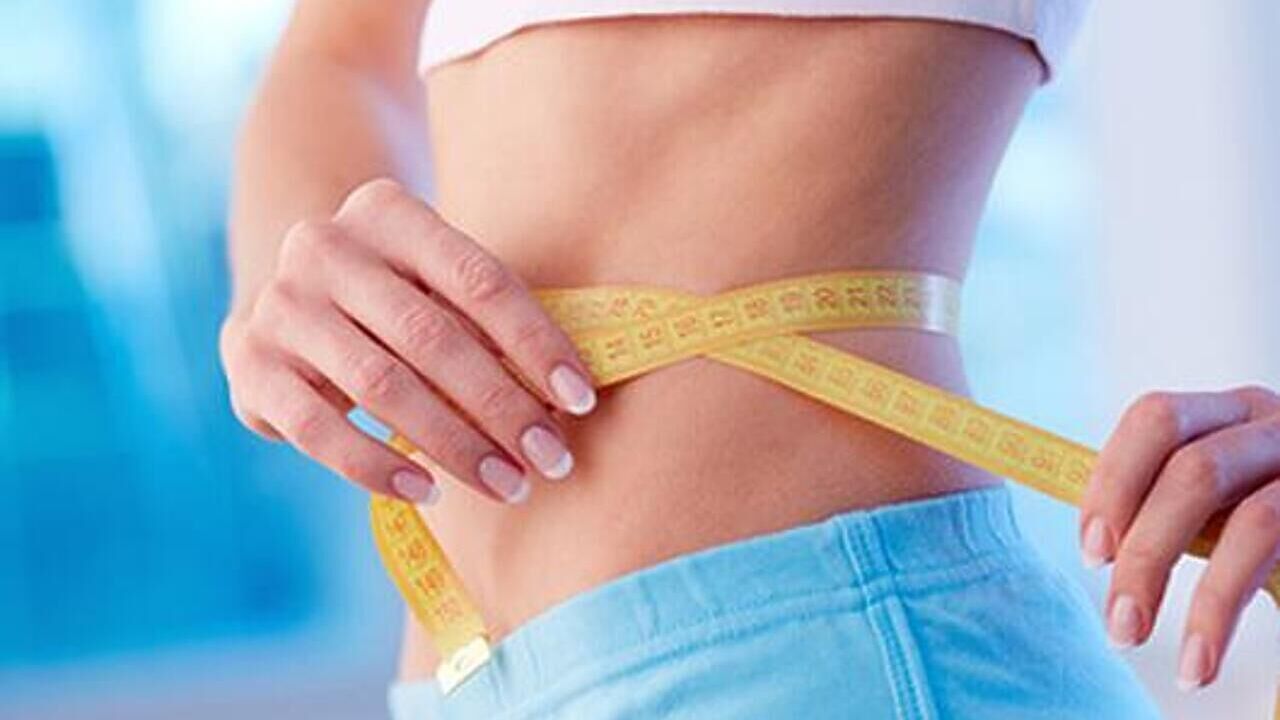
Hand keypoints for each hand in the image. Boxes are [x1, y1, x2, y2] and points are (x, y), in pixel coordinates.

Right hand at [219, 178, 596, 504]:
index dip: (536, 342)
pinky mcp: (248, 362)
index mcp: (387, 210)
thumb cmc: (396, 297)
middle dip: (502, 406)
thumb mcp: (436, 284)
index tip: (582, 399)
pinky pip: (318, 429)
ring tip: (509, 485)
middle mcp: (324, 246)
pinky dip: (376, 466)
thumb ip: (487, 320)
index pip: (479, 279)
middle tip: (553, 460)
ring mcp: (280, 304)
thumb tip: (569, 400)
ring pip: (382, 385)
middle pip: (432, 336)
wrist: (285, 301)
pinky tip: (426, 491)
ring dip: (455, 445)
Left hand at [1080, 385, 1279, 690]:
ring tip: (1134, 635)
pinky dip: (1218, 608)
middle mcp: (1269, 425)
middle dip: (1139, 547)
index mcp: (1228, 416)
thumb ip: (1169, 506)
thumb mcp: (1221, 505)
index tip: (1092, 551)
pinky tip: (1197, 659)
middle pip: (1188, 466)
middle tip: (1117, 619)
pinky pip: (1265, 540)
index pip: (1155, 419)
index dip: (1113, 481)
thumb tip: (1100, 544)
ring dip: (1164, 571)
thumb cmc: (1275, 529)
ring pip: (1227, 502)